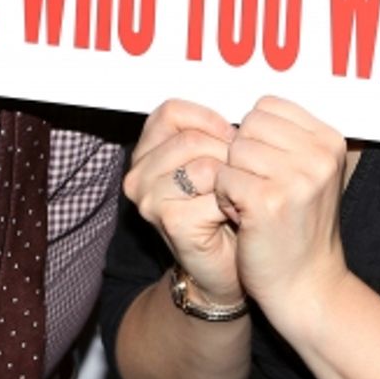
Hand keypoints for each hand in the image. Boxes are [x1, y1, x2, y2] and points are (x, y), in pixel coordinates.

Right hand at [123, 99, 242, 304]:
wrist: (226, 266)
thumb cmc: (223, 211)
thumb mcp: (214, 161)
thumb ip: (212, 134)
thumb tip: (240, 114)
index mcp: (146, 151)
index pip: (171, 112)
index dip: (208, 119)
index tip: (231, 137)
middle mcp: (138, 173)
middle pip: (190, 138)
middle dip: (226, 152)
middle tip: (240, 172)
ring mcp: (149, 198)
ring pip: (202, 163)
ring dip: (230, 178)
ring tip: (236, 194)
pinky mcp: (168, 219)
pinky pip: (212, 192)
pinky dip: (231, 201)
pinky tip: (233, 214)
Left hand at [214, 96, 349, 319]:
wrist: (307, 285)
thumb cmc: (299, 226)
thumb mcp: (310, 173)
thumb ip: (289, 136)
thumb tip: (250, 108)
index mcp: (330, 140)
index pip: (267, 106)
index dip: (256, 137)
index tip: (270, 170)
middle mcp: (319, 154)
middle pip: (248, 125)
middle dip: (242, 156)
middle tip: (259, 189)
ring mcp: (296, 177)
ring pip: (233, 149)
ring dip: (232, 176)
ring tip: (253, 204)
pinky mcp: (268, 201)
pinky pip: (223, 177)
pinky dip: (224, 198)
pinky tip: (244, 218)